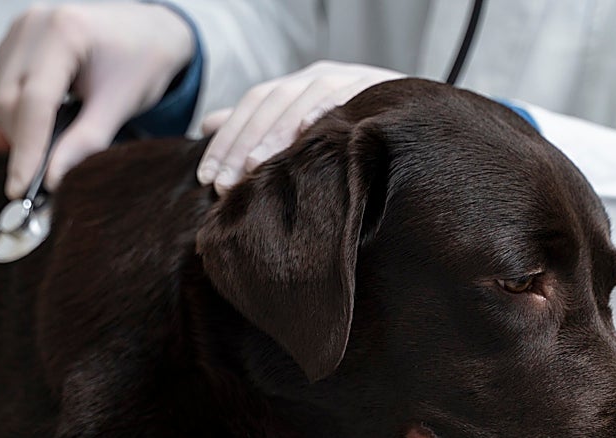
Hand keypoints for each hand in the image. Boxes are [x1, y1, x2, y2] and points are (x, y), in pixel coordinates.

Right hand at [0, 3, 194, 197]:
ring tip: (56, 139)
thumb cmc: (142, 59)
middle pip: (8, 102)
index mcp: (64, 31)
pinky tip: (47, 120)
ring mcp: (20, 31)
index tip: (20, 189)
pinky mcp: (15, 42)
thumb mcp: (121, 104)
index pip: (34, 102)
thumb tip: (53, 178)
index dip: (27, 150)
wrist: (148, 31)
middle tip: (48, 172)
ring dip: (20, 131)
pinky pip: (2, 90)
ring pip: (0, 99)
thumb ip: (87, 141)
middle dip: (24, 144)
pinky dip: (20, 115)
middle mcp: (34, 25)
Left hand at [198, 61, 403, 192]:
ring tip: (256, 165)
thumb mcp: (295, 128)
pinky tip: (307, 128)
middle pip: (271, 102)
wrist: (409, 124)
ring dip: (277, 131)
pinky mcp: (377, 87)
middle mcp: (317, 77)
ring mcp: (348, 78)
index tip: (207, 179)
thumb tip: (206, 123)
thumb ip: (254, 126)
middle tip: (225, 183)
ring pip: (303, 97)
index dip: (226, 140)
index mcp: (295, 86)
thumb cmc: (344, 134)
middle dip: (244, 142)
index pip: (252, 105)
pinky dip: (326, 108)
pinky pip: (348, 95)